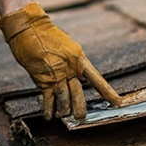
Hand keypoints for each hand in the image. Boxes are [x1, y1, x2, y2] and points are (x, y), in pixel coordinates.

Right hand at [0, 2, 122, 120]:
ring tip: (63, 115)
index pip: (97, 79)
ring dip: (63, 110)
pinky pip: (48, 100)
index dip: (107, 92)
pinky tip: (49, 115)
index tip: (117, 102)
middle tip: (81, 117)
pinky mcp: (42, 80)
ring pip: (64, 99)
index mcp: (79, 59)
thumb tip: (76, 78)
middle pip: (79, 94)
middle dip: (80, 108)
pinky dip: (49, 109)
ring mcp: (56, 75)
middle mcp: (70, 68)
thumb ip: (72, 63)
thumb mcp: (67, 47)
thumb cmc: (47, 35)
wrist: (29, 28)